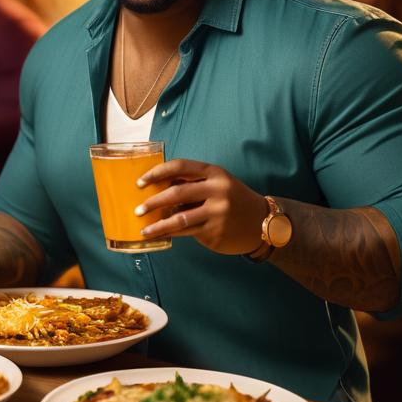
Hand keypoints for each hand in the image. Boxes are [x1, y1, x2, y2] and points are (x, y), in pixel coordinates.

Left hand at [135, 159, 268, 254]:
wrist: (263, 222)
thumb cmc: (232, 199)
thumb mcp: (217, 183)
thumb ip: (193, 183)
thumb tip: (157, 187)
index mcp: (215, 173)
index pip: (180, 166)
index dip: (157, 172)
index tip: (140, 182)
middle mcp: (217, 190)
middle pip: (176, 193)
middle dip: (153, 202)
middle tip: (138, 209)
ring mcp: (217, 213)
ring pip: (179, 218)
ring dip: (158, 225)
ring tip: (144, 229)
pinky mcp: (216, 232)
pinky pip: (187, 233)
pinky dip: (170, 234)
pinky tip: (159, 235)